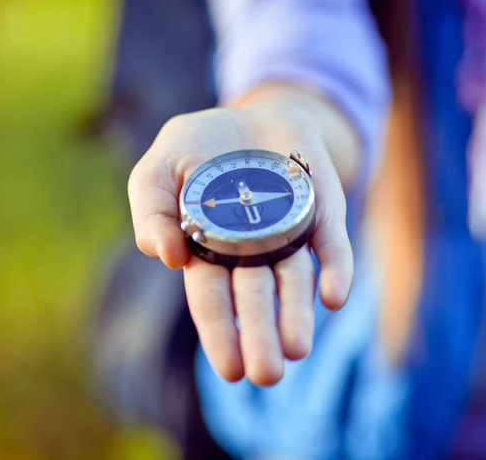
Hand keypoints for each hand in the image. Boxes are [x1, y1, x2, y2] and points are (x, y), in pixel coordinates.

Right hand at [128, 83, 359, 384]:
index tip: (229, 369)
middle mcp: (251, 250)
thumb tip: (164, 255)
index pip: (212, 298)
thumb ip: (149, 208)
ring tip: (297, 348)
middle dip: (259, 334)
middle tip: (267, 373)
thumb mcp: (158, 168)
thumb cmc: (199, 147)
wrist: (253, 113)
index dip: (220, 331)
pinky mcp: (322, 210)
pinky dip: (335, 268)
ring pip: (294, 278)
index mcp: (208, 250)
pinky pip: (331, 243)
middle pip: (255, 297)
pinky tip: (335, 297)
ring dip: (296, 312)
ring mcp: (289, 231)